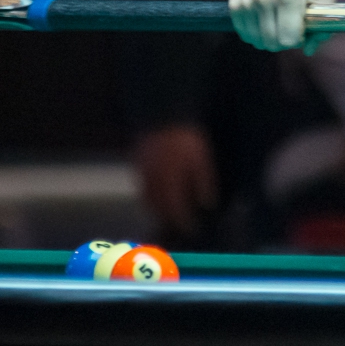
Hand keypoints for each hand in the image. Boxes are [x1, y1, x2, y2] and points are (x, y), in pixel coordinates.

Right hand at [133, 121, 216, 236]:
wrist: (163, 115)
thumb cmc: (186, 138)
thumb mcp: (201, 158)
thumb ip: (204, 182)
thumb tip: (208, 204)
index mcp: (169, 182)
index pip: (175, 210)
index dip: (184, 222)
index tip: (193, 229)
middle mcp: (152, 182)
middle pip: (158, 208)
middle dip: (168, 220)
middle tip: (178, 227)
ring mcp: (142, 173)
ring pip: (147, 199)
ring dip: (156, 211)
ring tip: (168, 216)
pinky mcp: (136, 164)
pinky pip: (141, 187)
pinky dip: (149, 197)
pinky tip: (158, 196)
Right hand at [230, 0, 335, 50]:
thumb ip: (324, 25)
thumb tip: (309, 50)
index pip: (289, 39)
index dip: (298, 40)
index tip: (302, 30)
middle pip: (272, 43)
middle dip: (284, 41)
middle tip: (290, 27)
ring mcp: (246, 2)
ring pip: (256, 41)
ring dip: (269, 38)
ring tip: (277, 23)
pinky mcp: (234, 4)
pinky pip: (244, 33)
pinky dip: (255, 33)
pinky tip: (264, 20)